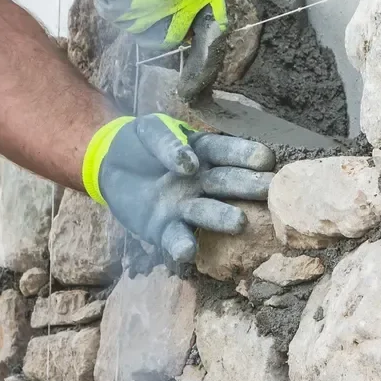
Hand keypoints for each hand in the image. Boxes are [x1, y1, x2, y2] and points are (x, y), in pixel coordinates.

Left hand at [83, 114, 274, 262]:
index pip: (227, 152)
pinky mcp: (165, 229)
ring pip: (207, 212)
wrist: (109, 167)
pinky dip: (182, 246)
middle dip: (249, 186)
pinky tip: (187, 251)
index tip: (264, 159)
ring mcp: (185, 207)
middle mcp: (202, 182)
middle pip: (227, 183)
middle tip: (270, 191)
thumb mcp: (149, 129)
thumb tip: (190, 163)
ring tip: (239, 222)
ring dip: (223, 218)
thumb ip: (167, 141)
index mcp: (203, 152)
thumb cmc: (138, 144)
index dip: (245, 155)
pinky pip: (176, 238)